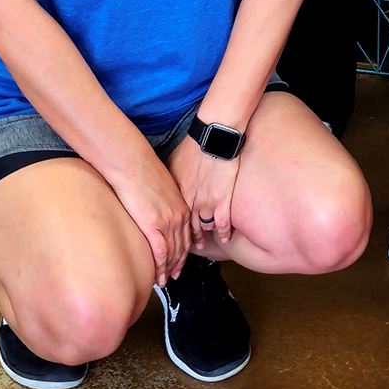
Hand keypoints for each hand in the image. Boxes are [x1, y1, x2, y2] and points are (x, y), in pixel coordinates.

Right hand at [110, 149, 193, 286]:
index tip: (180, 261)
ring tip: (164, 281)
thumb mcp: (161, 189)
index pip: (187, 235)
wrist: (133, 164)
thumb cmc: (142, 173)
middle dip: (179, 264)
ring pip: (173, 252)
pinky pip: (160, 252)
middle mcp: (179, 216)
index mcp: (182, 206)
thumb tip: (157, 210)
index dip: (184, 251)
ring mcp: (168, 222)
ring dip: (169, 269)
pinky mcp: (153, 225)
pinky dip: (160, 266)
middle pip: (182, 247)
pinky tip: (157, 275)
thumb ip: (164, 202)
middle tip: (174, 276)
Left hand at [169, 134, 238, 253]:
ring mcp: (208, 203)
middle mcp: (191, 203)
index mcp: (179, 195)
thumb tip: (165, 187)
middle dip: (184, 243)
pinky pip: (223, 223)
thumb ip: (171, 180)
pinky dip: (223, 233)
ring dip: (203, 238)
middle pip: (186, 230)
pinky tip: (224, 239)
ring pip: (204, 228)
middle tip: (184, 249)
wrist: (213, 138)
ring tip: (201, 245)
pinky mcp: (224, 200)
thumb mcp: (173, 164)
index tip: (169, 240)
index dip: (170, 234)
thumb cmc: (192, 147)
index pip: (173, 221)